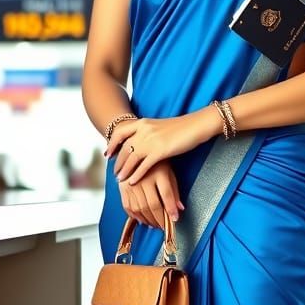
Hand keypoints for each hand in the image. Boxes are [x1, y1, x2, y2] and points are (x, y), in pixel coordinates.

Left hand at [106, 109, 221, 185]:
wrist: (196, 125)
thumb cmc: (181, 127)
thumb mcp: (159, 126)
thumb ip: (147, 132)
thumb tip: (140, 141)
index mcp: (142, 123)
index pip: (120, 133)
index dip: (112, 144)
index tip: (108, 154)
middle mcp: (143, 130)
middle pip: (124, 148)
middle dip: (118, 161)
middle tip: (114, 171)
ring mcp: (151, 141)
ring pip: (131, 158)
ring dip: (124, 170)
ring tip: (120, 179)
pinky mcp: (160, 151)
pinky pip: (144, 166)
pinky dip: (136, 175)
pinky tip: (132, 182)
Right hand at [117, 159, 183, 227]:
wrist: (136, 153)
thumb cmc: (156, 163)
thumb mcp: (169, 173)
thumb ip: (174, 191)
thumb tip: (179, 208)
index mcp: (158, 173)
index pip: (166, 195)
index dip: (171, 209)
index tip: (175, 219)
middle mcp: (143, 178)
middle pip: (152, 204)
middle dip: (159, 219)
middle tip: (164, 226)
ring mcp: (131, 183)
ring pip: (140, 208)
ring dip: (148, 220)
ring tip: (154, 224)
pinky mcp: (122, 188)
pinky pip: (128, 206)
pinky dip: (136, 216)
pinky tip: (143, 220)